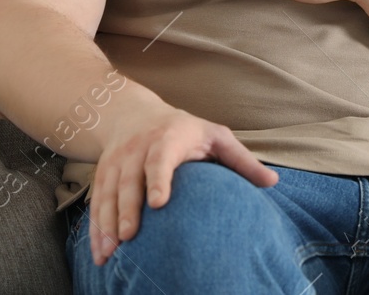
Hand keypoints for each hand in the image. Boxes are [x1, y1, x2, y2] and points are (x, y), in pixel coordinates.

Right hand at [87, 103, 276, 266]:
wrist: (132, 113)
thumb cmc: (185, 130)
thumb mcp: (215, 136)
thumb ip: (241, 161)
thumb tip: (273, 182)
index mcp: (169, 138)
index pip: (161, 158)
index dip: (159, 179)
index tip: (159, 203)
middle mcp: (137, 149)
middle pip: (129, 180)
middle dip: (127, 209)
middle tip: (129, 237)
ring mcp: (116, 162)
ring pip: (108, 193)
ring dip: (106, 224)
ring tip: (109, 254)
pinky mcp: (102, 175)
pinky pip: (97, 202)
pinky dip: (95, 229)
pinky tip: (99, 254)